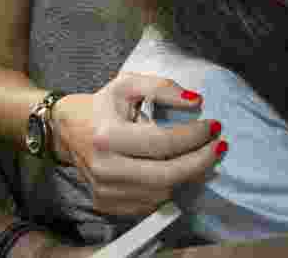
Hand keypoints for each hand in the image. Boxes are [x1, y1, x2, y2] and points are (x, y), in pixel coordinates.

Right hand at [52, 72, 225, 216]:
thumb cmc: (103, 105)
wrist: (68, 131)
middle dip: (200, 162)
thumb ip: (163, 88)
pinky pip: (150, 203)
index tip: (214, 126)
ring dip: (188, 175)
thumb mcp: (129, 84)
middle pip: (166, 175)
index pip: (162, 142)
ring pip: (161, 192)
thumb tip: (196, 102)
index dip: (194, 136)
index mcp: (108, 135)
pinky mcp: (107, 204)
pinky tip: (178, 169)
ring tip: (202, 156)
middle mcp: (104, 167)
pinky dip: (170, 188)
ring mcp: (105, 190)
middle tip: (219, 147)